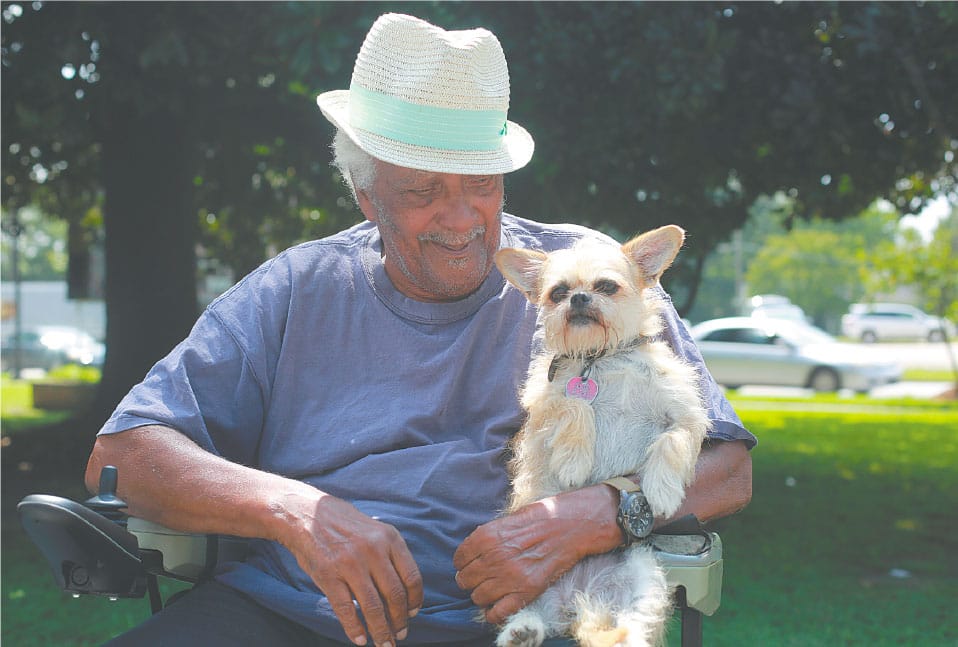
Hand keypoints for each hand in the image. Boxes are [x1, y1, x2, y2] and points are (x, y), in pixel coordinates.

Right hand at [277, 490, 422, 646]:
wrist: (305, 513)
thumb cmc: (344, 524)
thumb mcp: (375, 529)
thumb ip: (390, 553)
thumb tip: (405, 590)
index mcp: (390, 538)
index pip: (412, 577)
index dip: (414, 601)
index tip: (412, 614)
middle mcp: (373, 550)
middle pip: (395, 595)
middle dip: (399, 620)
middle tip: (400, 634)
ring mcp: (350, 563)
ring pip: (373, 607)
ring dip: (381, 630)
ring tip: (384, 643)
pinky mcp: (329, 575)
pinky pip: (346, 609)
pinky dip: (355, 629)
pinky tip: (360, 639)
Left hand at [452, 484, 619, 624]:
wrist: (571, 526)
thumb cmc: (541, 517)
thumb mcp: (507, 519)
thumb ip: (487, 536)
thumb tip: (472, 552)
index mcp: (487, 536)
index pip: (459, 559)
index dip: (463, 563)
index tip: (470, 564)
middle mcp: (494, 558)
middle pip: (464, 580)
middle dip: (469, 580)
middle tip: (479, 578)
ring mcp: (509, 576)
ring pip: (477, 597)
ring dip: (481, 595)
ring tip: (491, 589)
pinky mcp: (526, 591)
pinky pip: (497, 612)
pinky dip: (493, 613)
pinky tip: (496, 606)